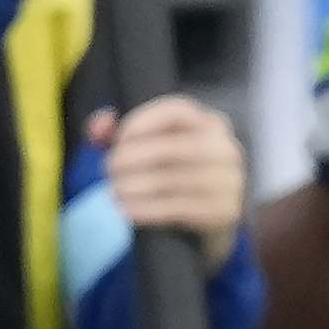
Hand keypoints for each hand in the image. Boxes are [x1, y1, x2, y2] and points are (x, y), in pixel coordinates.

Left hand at [87, 100, 247, 267]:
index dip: (141, 122)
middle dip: (132, 158)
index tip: (117, 140)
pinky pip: (179, 209)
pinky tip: (128, 211)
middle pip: (174, 148)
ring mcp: (229, 182)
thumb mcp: (151, 146)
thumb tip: (99, 129)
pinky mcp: (225, 212)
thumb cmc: (175, 172)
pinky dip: (147, 210)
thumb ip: (117, 132)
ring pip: (173, 181)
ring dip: (135, 187)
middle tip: (109, 170)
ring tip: (114, 192)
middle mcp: (226, 149)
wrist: (213, 217)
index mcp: (209, 123)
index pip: (176, 111)